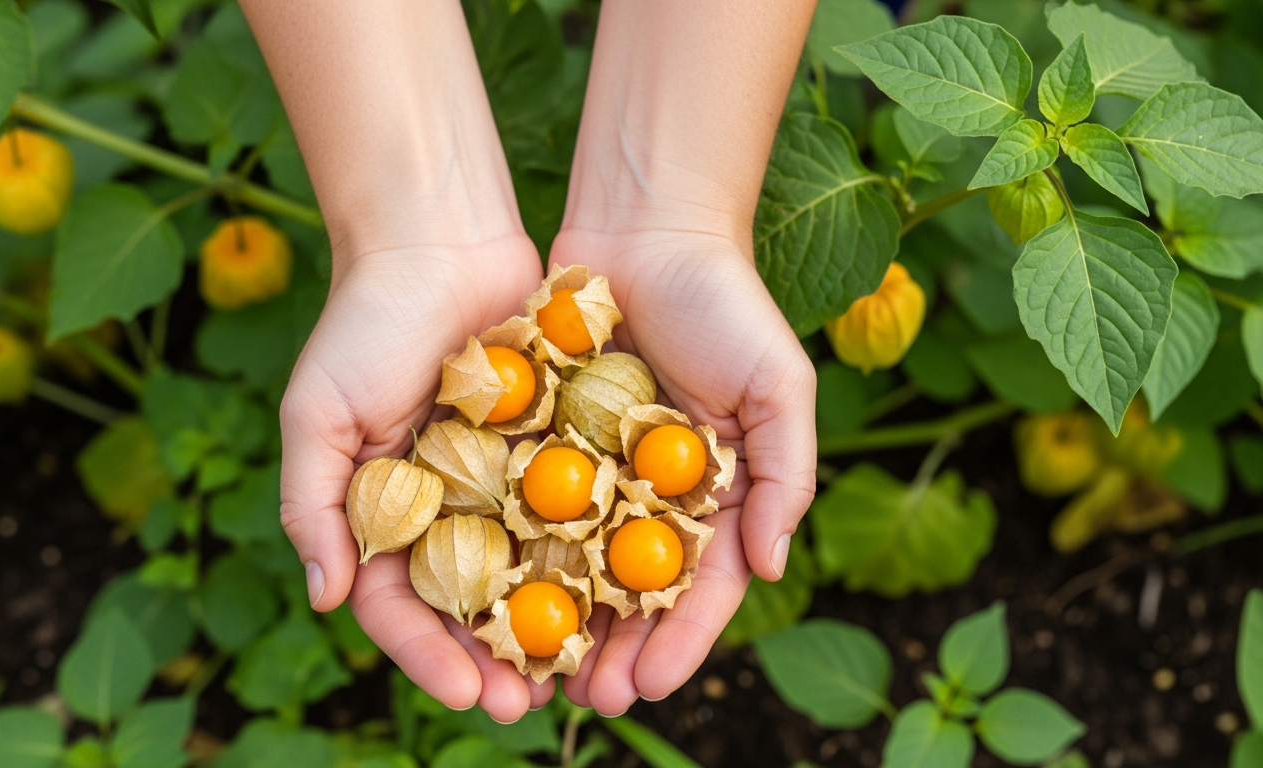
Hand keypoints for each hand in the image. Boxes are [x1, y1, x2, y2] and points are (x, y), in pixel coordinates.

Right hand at [279, 237, 551, 721]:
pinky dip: (593, 552)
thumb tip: (326, 601)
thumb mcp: (316, 413)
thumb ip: (310, 506)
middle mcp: (445, 508)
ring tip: (584, 672)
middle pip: (471, 604)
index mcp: (384, 513)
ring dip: (552, 624)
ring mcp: (502, 481)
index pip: (401, 605)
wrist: (440, 240)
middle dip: (497, 659)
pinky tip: (621, 592)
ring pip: (529, 569)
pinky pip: (575, 510)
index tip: (467, 693)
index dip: (429, 655)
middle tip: (532, 704)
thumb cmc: (364, 323)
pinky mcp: (554, 446)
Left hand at [548, 227, 817, 713]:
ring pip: (573, 563)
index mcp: (715, 493)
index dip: (679, 641)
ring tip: (532, 671)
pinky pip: (526, 505)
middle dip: (612, 649)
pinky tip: (490, 594)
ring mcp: (596, 469)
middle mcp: (654, 493)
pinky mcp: (544, 439)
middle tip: (582, 699)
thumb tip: (774, 569)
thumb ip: (786, 477)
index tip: (647, 686)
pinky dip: (513, 552)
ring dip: (558, 621)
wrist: (647, 227)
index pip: (701, 586)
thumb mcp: (778, 388)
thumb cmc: (726, 303)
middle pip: (631, 592)